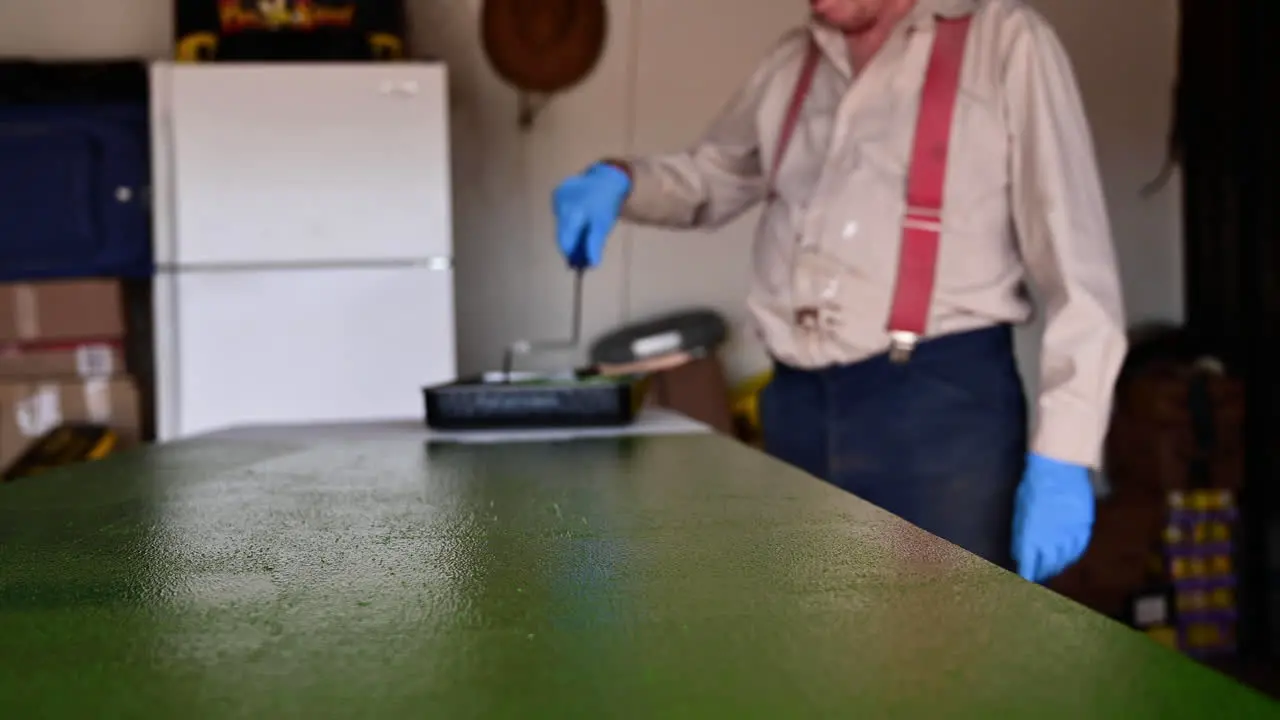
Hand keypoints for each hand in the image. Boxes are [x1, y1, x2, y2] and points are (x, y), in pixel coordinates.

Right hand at [552, 162, 630, 267]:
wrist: (607, 179)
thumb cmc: (606, 205)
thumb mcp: (604, 225)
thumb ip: (595, 243)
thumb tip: (592, 264)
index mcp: (573, 211)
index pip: (565, 240)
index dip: (569, 254)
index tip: (575, 264)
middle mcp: (561, 203)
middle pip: (561, 233)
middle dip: (570, 245)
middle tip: (579, 254)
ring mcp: (557, 196)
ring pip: (560, 224)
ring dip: (569, 232)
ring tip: (581, 233)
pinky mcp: (557, 192)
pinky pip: (560, 214)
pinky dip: (567, 221)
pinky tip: (577, 219)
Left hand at [1011, 453, 1094, 582]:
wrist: (1059, 468)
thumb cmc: (1033, 487)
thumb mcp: (1020, 511)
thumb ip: (1021, 535)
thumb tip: (1021, 553)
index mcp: (1032, 538)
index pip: (1029, 566)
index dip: (1027, 576)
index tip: (1025, 582)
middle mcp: (1052, 541)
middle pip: (1049, 566)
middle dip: (1042, 572)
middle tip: (1039, 575)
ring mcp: (1070, 535)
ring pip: (1065, 560)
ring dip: (1058, 566)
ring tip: (1052, 568)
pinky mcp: (1084, 527)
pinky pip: (1079, 548)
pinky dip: (1072, 555)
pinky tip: (1068, 557)